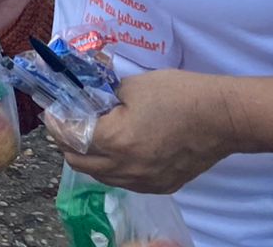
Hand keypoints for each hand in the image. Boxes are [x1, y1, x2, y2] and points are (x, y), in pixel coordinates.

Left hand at [62, 70, 234, 192]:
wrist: (222, 117)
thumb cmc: (177, 94)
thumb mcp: (131, 86)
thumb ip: (103, 98)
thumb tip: (87, 101)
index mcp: (115, 140)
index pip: (69, 136)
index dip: (55, 122)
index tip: (50, 110)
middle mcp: (126, 168)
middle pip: (79, 162)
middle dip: (64, 142)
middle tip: (62, 124)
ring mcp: (145, 181)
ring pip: (101, 176)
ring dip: (86, 157)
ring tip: (84, 136)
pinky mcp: (161, 186)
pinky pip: (124, 181)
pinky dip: (111, 167)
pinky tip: (113, 151)